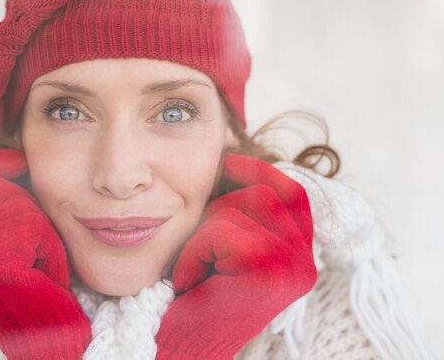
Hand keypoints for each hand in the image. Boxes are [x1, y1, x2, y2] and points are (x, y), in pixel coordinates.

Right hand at [0, 149, 90, 359]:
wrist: (44, 338)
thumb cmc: (32, 286)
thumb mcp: (5, 239)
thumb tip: (13, 157)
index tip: (18, 158)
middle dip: (15, 189)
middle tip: (34, 214)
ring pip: (7, 200)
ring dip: (32, 219)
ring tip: (34, 252)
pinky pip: (28, 224)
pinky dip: (43, 239)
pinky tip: (41, 265)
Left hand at [155, 154, 316, 359]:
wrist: (188, 346)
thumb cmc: (201, 297)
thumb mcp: (229, 250)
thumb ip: (244, 215)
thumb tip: (232, 153)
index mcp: (301, 257)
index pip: (294, 195)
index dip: (262, 172)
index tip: (228, 160)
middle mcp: (305, 264)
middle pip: (263, 195)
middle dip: (220, 209)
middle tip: (201, 246)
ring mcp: (291, 268)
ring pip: (237, 210)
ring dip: (202, 235)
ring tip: (196, 269)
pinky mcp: (266, 272)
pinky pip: (218, 233)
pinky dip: (193, 253)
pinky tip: (188, 281)